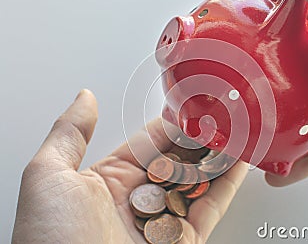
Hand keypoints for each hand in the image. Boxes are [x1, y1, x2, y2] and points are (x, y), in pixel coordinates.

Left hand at [12, 90, 247, 242]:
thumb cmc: (50, 240)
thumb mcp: (49, 177)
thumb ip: (70, 134)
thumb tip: (85, 98)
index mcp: (109, 180)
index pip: (149, 142)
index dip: (171, 123)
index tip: (191, 105)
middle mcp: (138, 199)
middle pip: (178, 160)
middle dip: (200, 138)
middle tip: (221, 115)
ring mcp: (163, 219)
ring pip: (198, 181)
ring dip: (218, 157)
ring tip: (236, 132)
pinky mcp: (184, 240)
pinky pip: (210, 207)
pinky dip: (227, 184)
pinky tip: (238, 162)